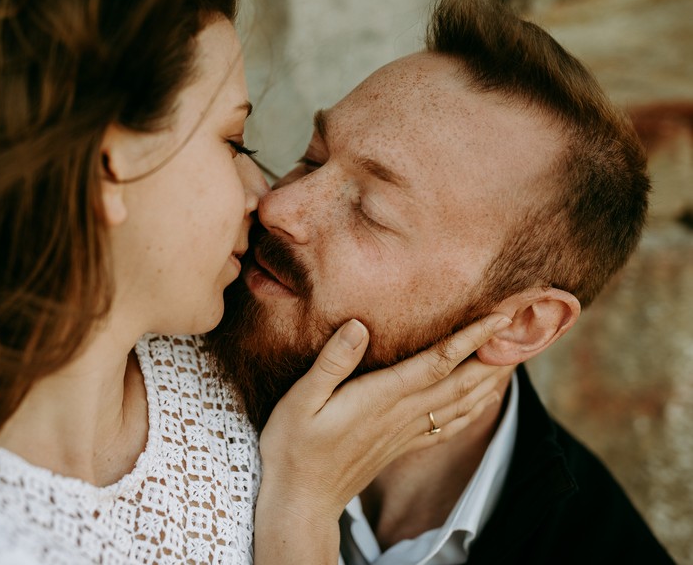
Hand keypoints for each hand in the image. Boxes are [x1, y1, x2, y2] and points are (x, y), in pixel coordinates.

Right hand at [253, 313, 511, 563]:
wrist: (301, 500)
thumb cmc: (293, 446)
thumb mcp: (300, 400)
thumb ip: (331, 362)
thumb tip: (359, 325)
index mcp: (381, 398)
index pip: (437, 362)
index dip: (471, 338)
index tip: (499, 315)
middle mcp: (401, 414)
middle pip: (461, 381)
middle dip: (494, 353)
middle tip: (522, 327)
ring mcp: (405, 433)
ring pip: (461, 403)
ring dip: (491, 378)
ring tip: (514, 355)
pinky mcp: (402, 446)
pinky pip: (449, 425)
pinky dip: (474, 409)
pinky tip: (484, 398)